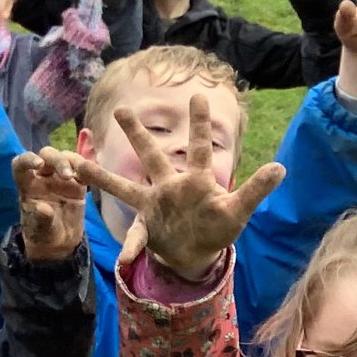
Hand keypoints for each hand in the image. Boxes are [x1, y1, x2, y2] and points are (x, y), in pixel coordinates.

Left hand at [12, 147, 87, 260]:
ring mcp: (61, 177)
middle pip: (47, 155)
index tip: (39, 164)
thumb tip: (43, 208)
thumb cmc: (43, 234)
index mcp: (27, 184)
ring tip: (81, 178)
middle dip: (58, 160)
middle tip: (67, 175)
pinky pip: (84, 170)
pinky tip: (95, 175)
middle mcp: (43, 176)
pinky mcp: (78, 183)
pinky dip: (89, 169)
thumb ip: (41, 219)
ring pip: (66, 157)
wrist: (59, 243)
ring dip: (74, 162)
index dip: (28, 159)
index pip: (21, 164)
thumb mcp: (41, 231)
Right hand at [73, 95, 285, 275]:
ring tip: (75, 164)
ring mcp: (153, 207)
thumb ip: (255, 190)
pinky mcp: (146, 229)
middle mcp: (169, 188)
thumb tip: (281, 168)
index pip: (199, 148)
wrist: (196, 253)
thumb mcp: (238, 210)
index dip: (199, 123)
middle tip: (122, 110)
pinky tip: (127, 261)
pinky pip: (135, 239)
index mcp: (195, 181)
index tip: (198, 95)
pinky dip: (132, 250)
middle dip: (137, 134)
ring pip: (124, 187)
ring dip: (102, 178)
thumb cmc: (218, 227)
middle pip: (150, 157)